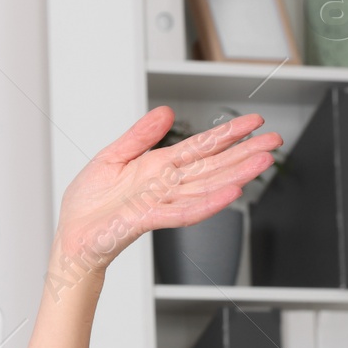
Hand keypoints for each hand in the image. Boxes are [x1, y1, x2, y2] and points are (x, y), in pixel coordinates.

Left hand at [52, 105, 280, 280]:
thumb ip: (139, 136)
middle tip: (276, 140)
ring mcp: (160, 203)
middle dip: (244, 153)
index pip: (200, 147)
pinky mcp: (146, 220)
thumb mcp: (111, 157)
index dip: (227, 134)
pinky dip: (207, 203)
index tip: (255, 121)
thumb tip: (165, 112)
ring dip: (235, 175)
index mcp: (158, 168)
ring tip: (263, 162)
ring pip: (205, 187)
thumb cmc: (89, 203)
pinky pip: (182, 212)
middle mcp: (165, 186)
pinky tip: (230, 193)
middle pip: (212, 166)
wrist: (72, 235)